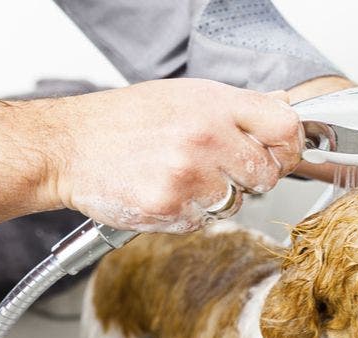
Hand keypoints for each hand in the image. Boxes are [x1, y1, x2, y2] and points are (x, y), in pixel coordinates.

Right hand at [46, 78, 303, 232]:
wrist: (70, 146)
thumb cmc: (125, 120)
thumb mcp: (185, 96)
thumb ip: (236, 106)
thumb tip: (282, 108)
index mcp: (213, 105)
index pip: (283, 126)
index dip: (287, 145)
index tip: (278, 152)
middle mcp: (205, 138)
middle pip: (265, 173)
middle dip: (249, 176)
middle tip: (219, 168)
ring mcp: (188, 176)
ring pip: (236, 202)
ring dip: (216, 198)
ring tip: (182, 177)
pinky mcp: (170, 208)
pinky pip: (204, 222)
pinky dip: (189, 214)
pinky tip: (164, 192)